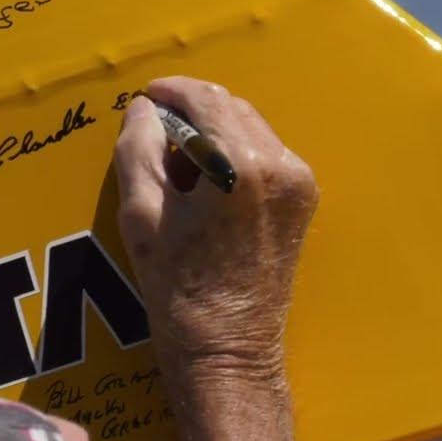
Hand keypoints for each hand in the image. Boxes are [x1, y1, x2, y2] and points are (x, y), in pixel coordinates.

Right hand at [114, 77, 316, 440]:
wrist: (227, 348)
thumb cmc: (176, 288)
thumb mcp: (140, 214)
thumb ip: (139, 148)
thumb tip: (144, 109)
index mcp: (241, 166)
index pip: (206, 101)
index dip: (172, 91)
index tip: (145, 95)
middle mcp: (281, 165)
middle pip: (231, 108)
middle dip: (191, 110)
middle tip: (153, 128)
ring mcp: (298, 183)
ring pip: (249, 127)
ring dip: (212, 130)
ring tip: (175, 162)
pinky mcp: (302, 200)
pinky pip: (263, 153)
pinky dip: (232, 152)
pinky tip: (204, 182)